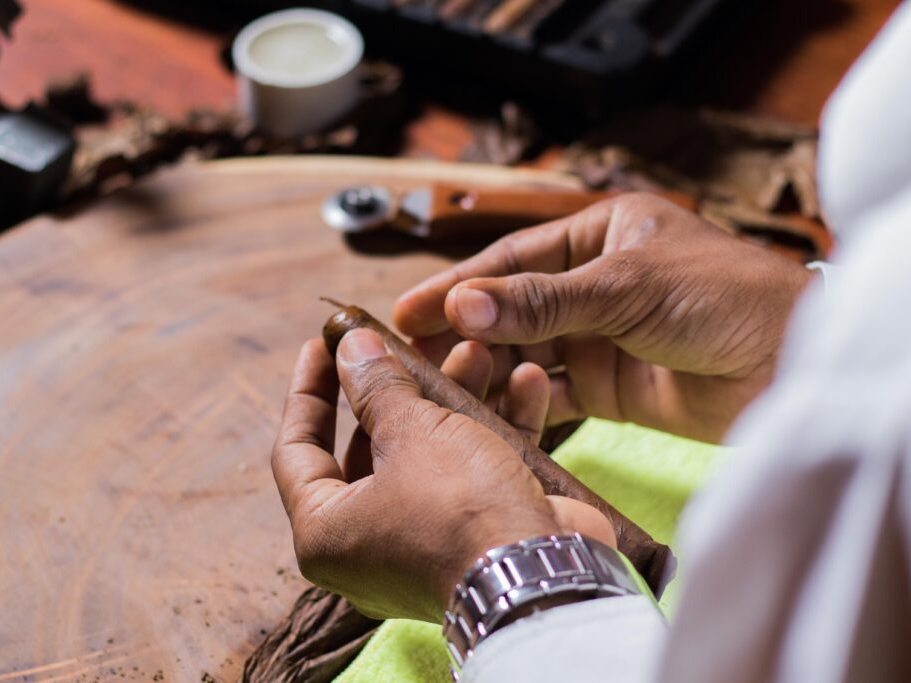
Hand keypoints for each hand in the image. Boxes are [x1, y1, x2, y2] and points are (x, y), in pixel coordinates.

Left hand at [272, 330, 613, 621]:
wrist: (544, 575)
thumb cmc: (460, 507)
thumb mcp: (412, 431)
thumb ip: (376, 386)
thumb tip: (350, 348)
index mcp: (326, 531)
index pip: (296, 449)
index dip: (309, 389)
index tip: (321, 343)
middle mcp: (367, 546)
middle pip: (370, 447)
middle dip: (398, 387)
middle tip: (410, 342)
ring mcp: (424, 545)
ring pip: (429, 455)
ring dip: (455, 399)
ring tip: (478, 351)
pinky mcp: (477, 540)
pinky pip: (476, 475)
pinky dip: (496, 430)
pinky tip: (524, 382)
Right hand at [393, 193, 812, 442]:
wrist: (791, 366)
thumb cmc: (725, 298)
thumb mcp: (625, 287)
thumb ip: (542, 301)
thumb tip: (461, 303)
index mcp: (602, 232)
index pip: (514, 257)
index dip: (458, 283)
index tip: (408, 309)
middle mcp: (595, 282)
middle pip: (512, 306)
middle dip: (464, 328)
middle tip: (412, 351)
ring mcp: (601, 336)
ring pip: (526, 350)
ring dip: (487, 365)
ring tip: (442, 381)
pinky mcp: (610, 385)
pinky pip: (552, 391)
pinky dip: (522, 399)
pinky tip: (490, 407)